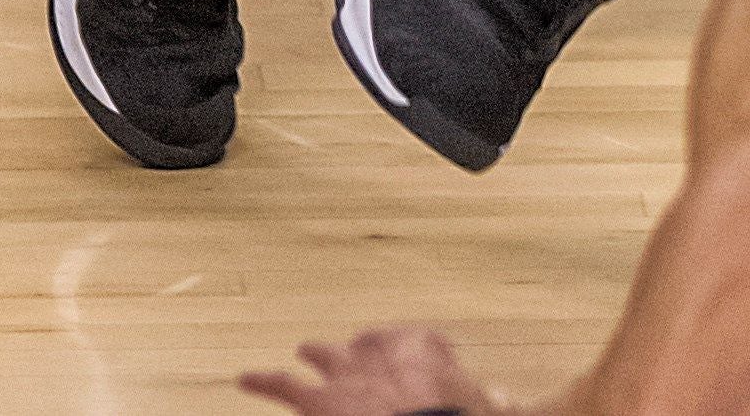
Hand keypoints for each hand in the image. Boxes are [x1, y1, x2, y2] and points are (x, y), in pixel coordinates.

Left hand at [237, 328, 504, 415]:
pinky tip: (244, 377)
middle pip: (365, 342)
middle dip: (358, 350)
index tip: (419, 367)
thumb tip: (504, 399)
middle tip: (352, 353)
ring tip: (300, 352)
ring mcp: (346, 369)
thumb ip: (487, 397)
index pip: (415, 342)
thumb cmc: (455, 414)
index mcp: (422, 345)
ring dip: (310, 355)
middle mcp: (381, 347)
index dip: (413, 356)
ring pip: (321, 354)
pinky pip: (280, 383)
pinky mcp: (317, 398)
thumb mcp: (481, 401)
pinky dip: (260, 379)